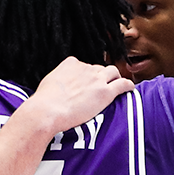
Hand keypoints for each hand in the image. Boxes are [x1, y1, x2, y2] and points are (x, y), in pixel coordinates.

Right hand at [13, 58, 134, 136]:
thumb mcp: (48, 83)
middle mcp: (85, 68)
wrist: (47, 111)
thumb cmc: (43, 103)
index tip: (86, 83)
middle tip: (101, 87)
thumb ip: (57, 82)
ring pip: (113, 72)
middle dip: (101, 77)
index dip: (87, 75)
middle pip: (99, 68)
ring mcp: (96, 79)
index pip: (84, 65)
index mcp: (70, 63)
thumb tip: (55, 89)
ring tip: (117, 85)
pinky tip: (130, 88)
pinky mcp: (105, 92)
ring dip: (115, 78)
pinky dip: (128, 85)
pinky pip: (122, 84)